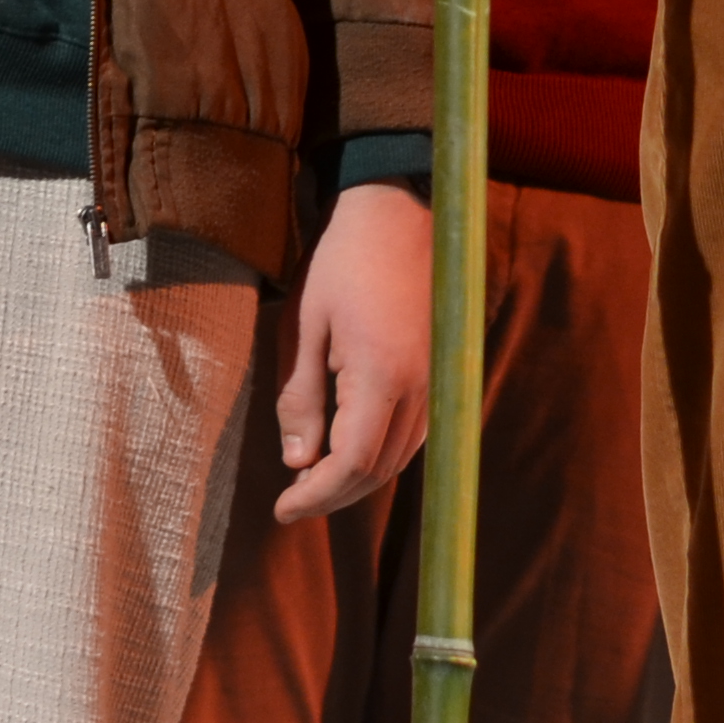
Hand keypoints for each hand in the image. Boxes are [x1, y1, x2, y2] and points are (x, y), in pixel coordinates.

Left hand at [269, 181, 434, 523]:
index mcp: (381, 377)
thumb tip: (297, 463)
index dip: (315, 496)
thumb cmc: (341, 263)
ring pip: (401, 458)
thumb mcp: (304, 326)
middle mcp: (420, 388)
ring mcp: (437, 382)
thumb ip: (301, 398)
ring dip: (359, 480)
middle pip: (378, 472)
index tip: (281, 510)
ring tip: (314, 482)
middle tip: (292, 502)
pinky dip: (382, 455)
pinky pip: (415, 434)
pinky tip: (351, 450)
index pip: (350, 464)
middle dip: (334, 496)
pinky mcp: (441, 372)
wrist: (396, 211)